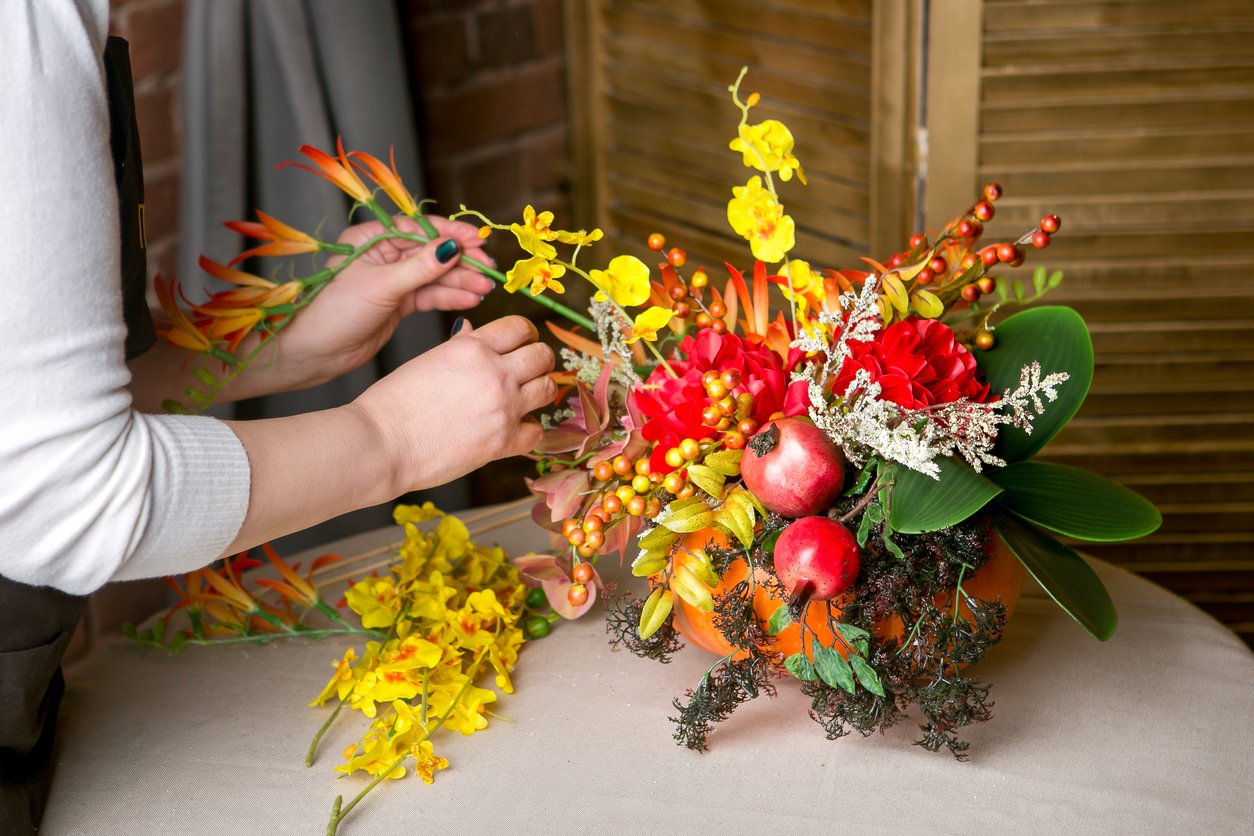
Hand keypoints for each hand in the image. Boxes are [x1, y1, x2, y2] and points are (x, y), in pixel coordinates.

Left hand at [225, 215, 495, 398]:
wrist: (312, 353)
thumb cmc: (333, 313)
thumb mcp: (381, 286)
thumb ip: (419, 267)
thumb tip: (451, 247)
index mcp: (370, 239)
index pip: (418, 229)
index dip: (450, 234)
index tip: (479, 240)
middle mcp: (382, 255)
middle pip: (431, 252)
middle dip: (462, 261)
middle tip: (490, 270)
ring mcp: (392, 280)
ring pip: (435, 276)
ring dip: (461, 281)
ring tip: (485, 289)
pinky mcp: (398, 303)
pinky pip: (430, 295)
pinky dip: (450, 296)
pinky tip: (470, 298)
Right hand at [350, 316, 555, 492]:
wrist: (382, 443)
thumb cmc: (393, 403)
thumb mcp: (427, 360)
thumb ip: (459, 347)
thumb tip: (473, 330)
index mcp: (472, 346)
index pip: (519, 327)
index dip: (526, 334)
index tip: (524, 343)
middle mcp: (494, 372)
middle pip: (541, 355)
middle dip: (539, 360)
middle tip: (530, 370)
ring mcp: (503, 406)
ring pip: (547, 388)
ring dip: (539, 392)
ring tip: (525, 399)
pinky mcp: (503, 441)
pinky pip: (536, 432)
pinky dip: (529, 431)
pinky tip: (515, 430)